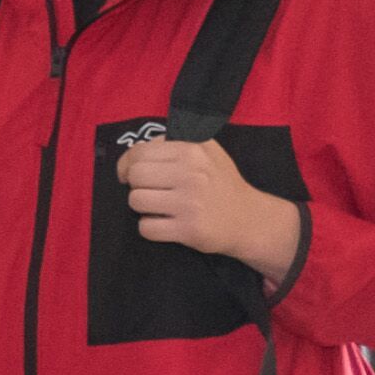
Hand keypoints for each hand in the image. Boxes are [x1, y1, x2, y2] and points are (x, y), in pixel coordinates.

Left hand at [116, 130, 303, 284]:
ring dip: (142, 207)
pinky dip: (150, 227)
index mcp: (193, 150)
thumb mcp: (206, 151)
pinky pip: (146, 228)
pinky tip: (165, 223)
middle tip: (150, 191)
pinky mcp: (188, 229)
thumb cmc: (220, 183)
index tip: (129, 174)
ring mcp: (189, 203)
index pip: (140, 152)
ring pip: (136, 201)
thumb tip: (136, 150)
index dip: (127, 164)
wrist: (248, 218)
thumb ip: (174, 144)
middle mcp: (191, 174)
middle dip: (136, 185)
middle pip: (136, 176)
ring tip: (159, 207)